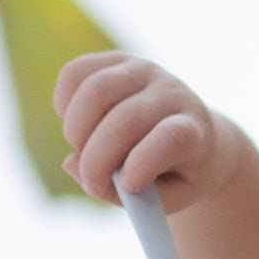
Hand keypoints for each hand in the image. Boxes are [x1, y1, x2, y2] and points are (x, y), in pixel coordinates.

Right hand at [54, 52, 240, 211]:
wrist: (192, 133)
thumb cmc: (177, 173)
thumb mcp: (166, 198)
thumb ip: (126, 195)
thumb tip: (72, 164)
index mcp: (193, 131)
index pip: (171, 138)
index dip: (143, 162)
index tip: (127, 185)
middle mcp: (171, 93)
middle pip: (124, 119)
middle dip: (96, 160)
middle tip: (92, 180)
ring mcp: (143, 71)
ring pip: (94, 91)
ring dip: (76, 132)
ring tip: (82, 150)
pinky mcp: (116, 60)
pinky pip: (74, 74)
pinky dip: (64, 105)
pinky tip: (78, 125)